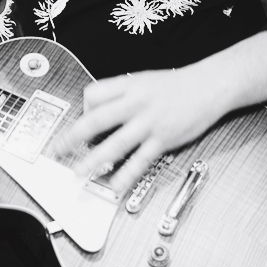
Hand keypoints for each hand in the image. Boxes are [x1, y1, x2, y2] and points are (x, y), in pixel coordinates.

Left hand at [55, 67, 224, 193]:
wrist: (209, 85)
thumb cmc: (176, 85)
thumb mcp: (143, 80)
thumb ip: (122, 94)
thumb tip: (99, 110)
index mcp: (128, 85)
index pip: (93, 94)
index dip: (82, 109)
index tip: (80, 121)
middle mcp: (135, 103)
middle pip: (96, 120)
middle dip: (72, 137)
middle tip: (57, 151)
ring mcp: (149, 122)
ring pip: (115, 144)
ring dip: (93, 161)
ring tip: (79, 173)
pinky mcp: (163, 139)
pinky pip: (140, 160)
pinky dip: (126, 174)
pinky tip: (115, 185)